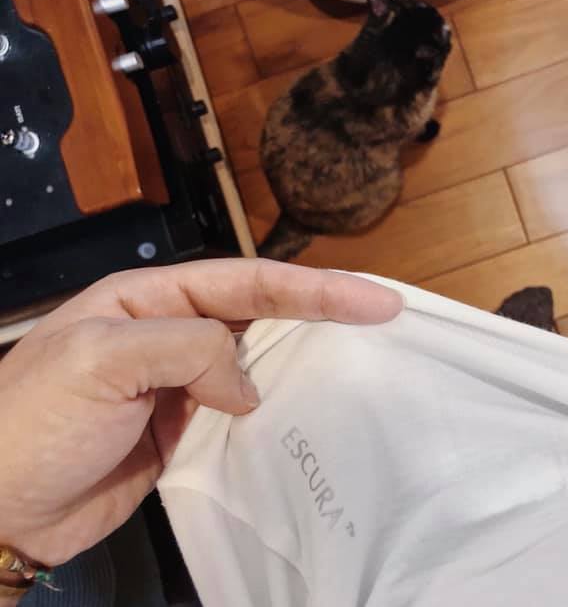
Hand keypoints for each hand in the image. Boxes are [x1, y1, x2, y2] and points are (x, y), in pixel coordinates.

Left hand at [0, 260, 401, 566]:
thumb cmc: (33, 424)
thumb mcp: (102, 360)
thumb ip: (189, 348)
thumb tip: (246, 385)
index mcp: (147, 299)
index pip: (246, 282)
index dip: (315, 287)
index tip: (374, 300)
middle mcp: (170, 334)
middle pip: (262, 314)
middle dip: (323, 313)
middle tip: (384, 317)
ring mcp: (179, 386)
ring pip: (258, 364)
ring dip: (305, 364)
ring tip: (361, 365)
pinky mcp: (185, 433)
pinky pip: (244, 415)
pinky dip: (279, 415)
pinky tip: (309, 417)